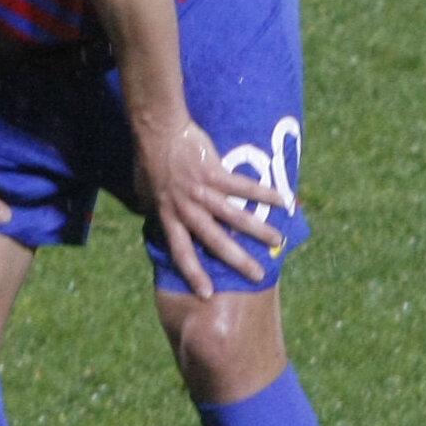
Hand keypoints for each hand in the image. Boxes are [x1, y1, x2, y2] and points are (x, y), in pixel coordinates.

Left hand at [137, 120, 284, 299]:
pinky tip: (282, 201)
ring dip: (257, 230)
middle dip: (236, 261)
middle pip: (214, 240)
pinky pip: (243, 187)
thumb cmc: (149, 159)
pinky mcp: (215, 172)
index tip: (207, 294)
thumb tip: (150, 214)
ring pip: (233, 216)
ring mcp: (201, 191)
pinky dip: (264, 194)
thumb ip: (151, 206)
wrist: (158, 130)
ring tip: (277, 242)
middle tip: (257, 277)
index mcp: (169, 215)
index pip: (181, 252)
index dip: (194, 274)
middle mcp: (186, 208)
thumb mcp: (144, 191)